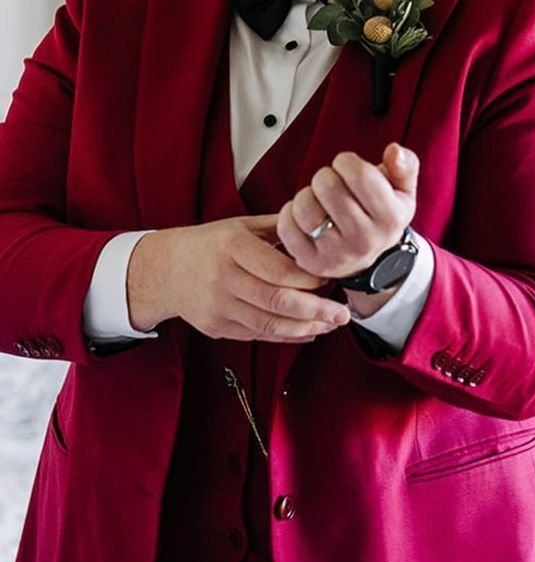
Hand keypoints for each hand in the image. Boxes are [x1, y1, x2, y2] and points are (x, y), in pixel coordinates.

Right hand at [127, 216, 352, 342]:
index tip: (331, 279)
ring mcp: (218, 306)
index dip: (310, 279)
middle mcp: (223, 278)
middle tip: (342, 313)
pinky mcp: (216, 327)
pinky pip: (258, 334)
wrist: (164, 270)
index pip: (279, 269)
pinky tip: (307, 331)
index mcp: (232, 247)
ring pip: (270, 324)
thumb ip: (279, 228)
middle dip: (316, 310)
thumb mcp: (240, 226)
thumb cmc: (209, 244)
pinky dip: (286, 336)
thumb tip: (320, 228)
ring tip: (330, 325)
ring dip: (306, 328)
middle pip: (278, 301)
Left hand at [276, 143, 418, 281]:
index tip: (347, 168)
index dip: (346, 162)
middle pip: (327, 186)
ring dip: (306, 195)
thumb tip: (394, 150)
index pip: (359, 174)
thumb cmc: (382, 217)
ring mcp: (338, 254)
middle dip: (325, 176)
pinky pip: (286, 226)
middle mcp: (366, 239)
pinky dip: (290, 213)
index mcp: (391, 218)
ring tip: (318, 200)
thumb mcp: (402, 190)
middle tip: (332, 185)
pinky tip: (304, 215)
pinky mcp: (312, 262)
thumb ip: (404, 164)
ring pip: (304, 206)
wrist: (370, 261)